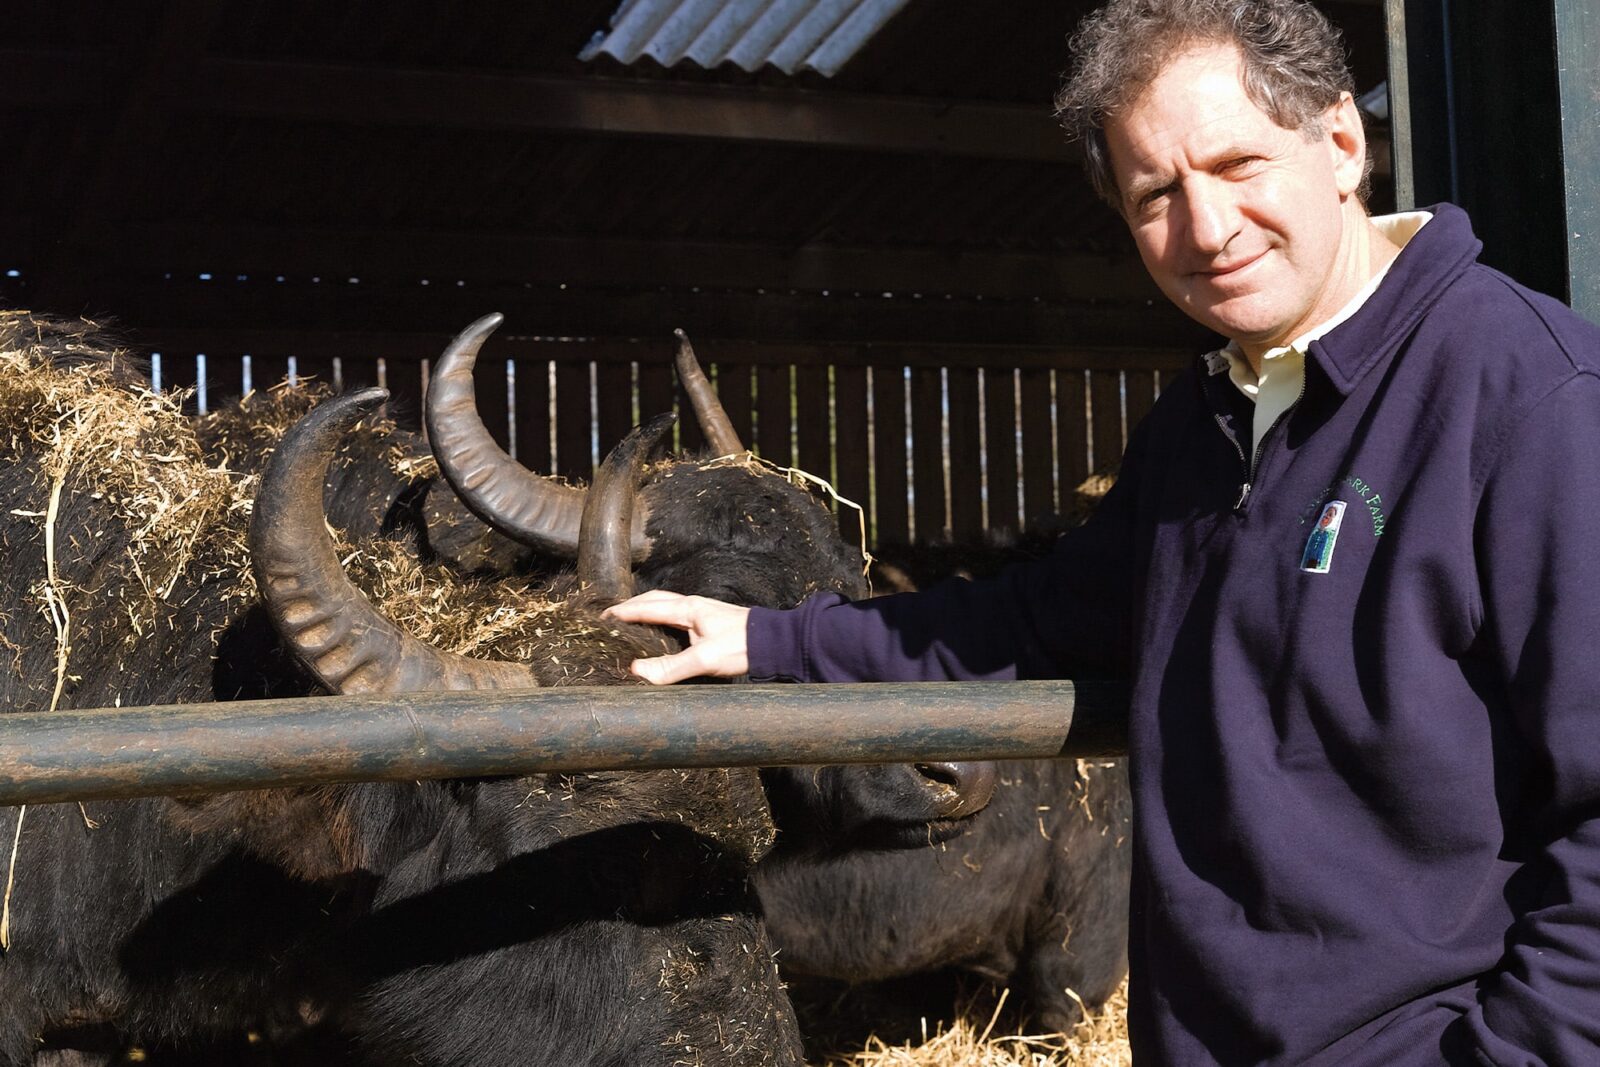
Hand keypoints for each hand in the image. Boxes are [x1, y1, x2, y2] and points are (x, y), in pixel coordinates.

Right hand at [604, 590, 750, 684]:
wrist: (776, 643)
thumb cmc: (743, 647)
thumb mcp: (704, 660)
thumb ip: (671, 667)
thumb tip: (637, 671)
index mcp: (688, 609)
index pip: (646, 607)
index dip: (623, 613)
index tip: (602, 618)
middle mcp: (693, 606)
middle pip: (654, 600)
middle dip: (631, 607)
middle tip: (611, 617)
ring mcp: (703, 612)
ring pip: (666, 606)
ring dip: (646, 610)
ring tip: (630, 622)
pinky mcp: (710, 622)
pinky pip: (677, 616)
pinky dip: (661, 619)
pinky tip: (661, 632)